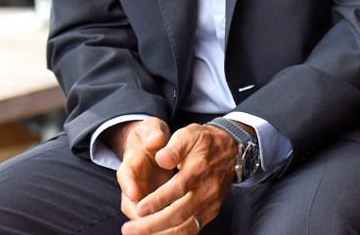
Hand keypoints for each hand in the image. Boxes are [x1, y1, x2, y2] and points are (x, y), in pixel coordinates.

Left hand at [117, 121, 239, 234]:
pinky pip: (191, 230)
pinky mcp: (211, 212)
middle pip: (179, 214)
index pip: (177, 189)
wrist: (231, 150)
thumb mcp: (189, 135)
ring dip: (160, 234)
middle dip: (152, 225)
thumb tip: (160, 159)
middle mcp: (206, 190)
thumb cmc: (204, 142)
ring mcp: (210, 204)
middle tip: (129, 229)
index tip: (139, 208)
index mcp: (198, 170)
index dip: (158, 201)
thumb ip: (174, 148)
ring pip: (185, 227)